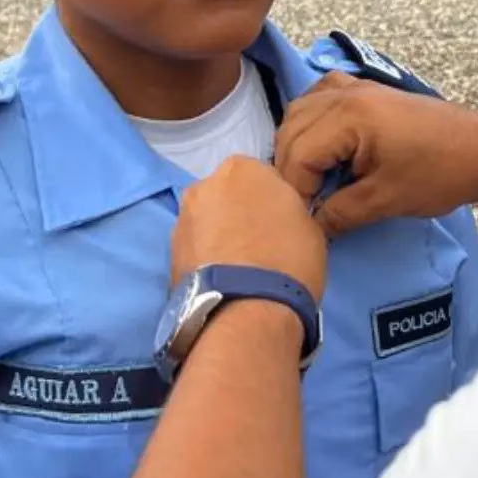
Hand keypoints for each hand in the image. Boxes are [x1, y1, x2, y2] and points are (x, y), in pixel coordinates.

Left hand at [172, 157, 327, 300]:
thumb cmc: (289, 258)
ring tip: (238, 267)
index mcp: (242, 168)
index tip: (279, 224)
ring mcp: (182, 219)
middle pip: (226, 195)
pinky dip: (205, 258)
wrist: (247, 309)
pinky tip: (222, 280)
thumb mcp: (308, 225)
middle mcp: (204, 184)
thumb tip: (276, 218)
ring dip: (218, 236)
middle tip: (258, 244)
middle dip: (238, 213)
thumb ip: (286, 209)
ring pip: (206, 222)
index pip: (261, 177)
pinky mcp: (168, 253)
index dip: (272, 202)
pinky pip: (194, 249)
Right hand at [276, 73, 477, 236]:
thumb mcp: (385, 201)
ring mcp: (358, 87)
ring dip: (298, 143)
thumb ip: (340, 214)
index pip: (297, 154)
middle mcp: (346, 93)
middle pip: (291, 129)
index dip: (296, 191)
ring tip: (314, 178)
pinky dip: (315, 119)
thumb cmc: (440, 175)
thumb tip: (310, 228)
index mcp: (349, 117)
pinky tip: (325, 144)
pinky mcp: (370, 91)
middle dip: (292, 168)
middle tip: (308, 203)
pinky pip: (324, 96)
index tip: (309, 218)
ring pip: (302, 110)